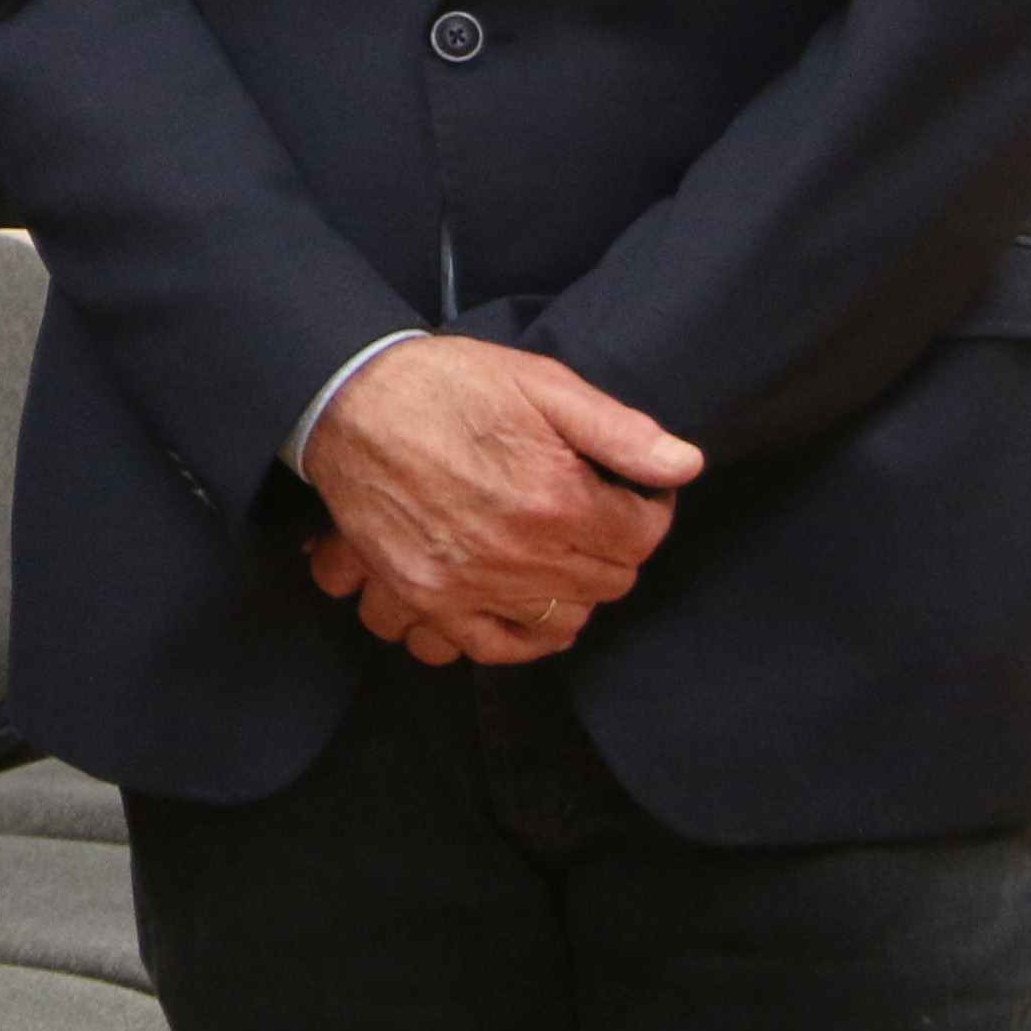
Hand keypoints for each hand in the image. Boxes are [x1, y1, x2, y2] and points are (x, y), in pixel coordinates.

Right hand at [298, 336, 700, 663]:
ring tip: (559, 556)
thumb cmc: (445, 385)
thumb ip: (617, 428)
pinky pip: (493, 648)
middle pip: (610, 580)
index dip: (647, 509)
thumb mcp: (539, 382)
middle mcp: (519, 552)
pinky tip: (528, 609)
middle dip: (612, 547)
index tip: (629, 490)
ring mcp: (471, 582)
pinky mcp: (428, 597)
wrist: (346, 399)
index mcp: (556, 497)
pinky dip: (521, 638)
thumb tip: (685, 464)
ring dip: (574, 591)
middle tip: (590, 514)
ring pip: (563, 618)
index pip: (644, 535)